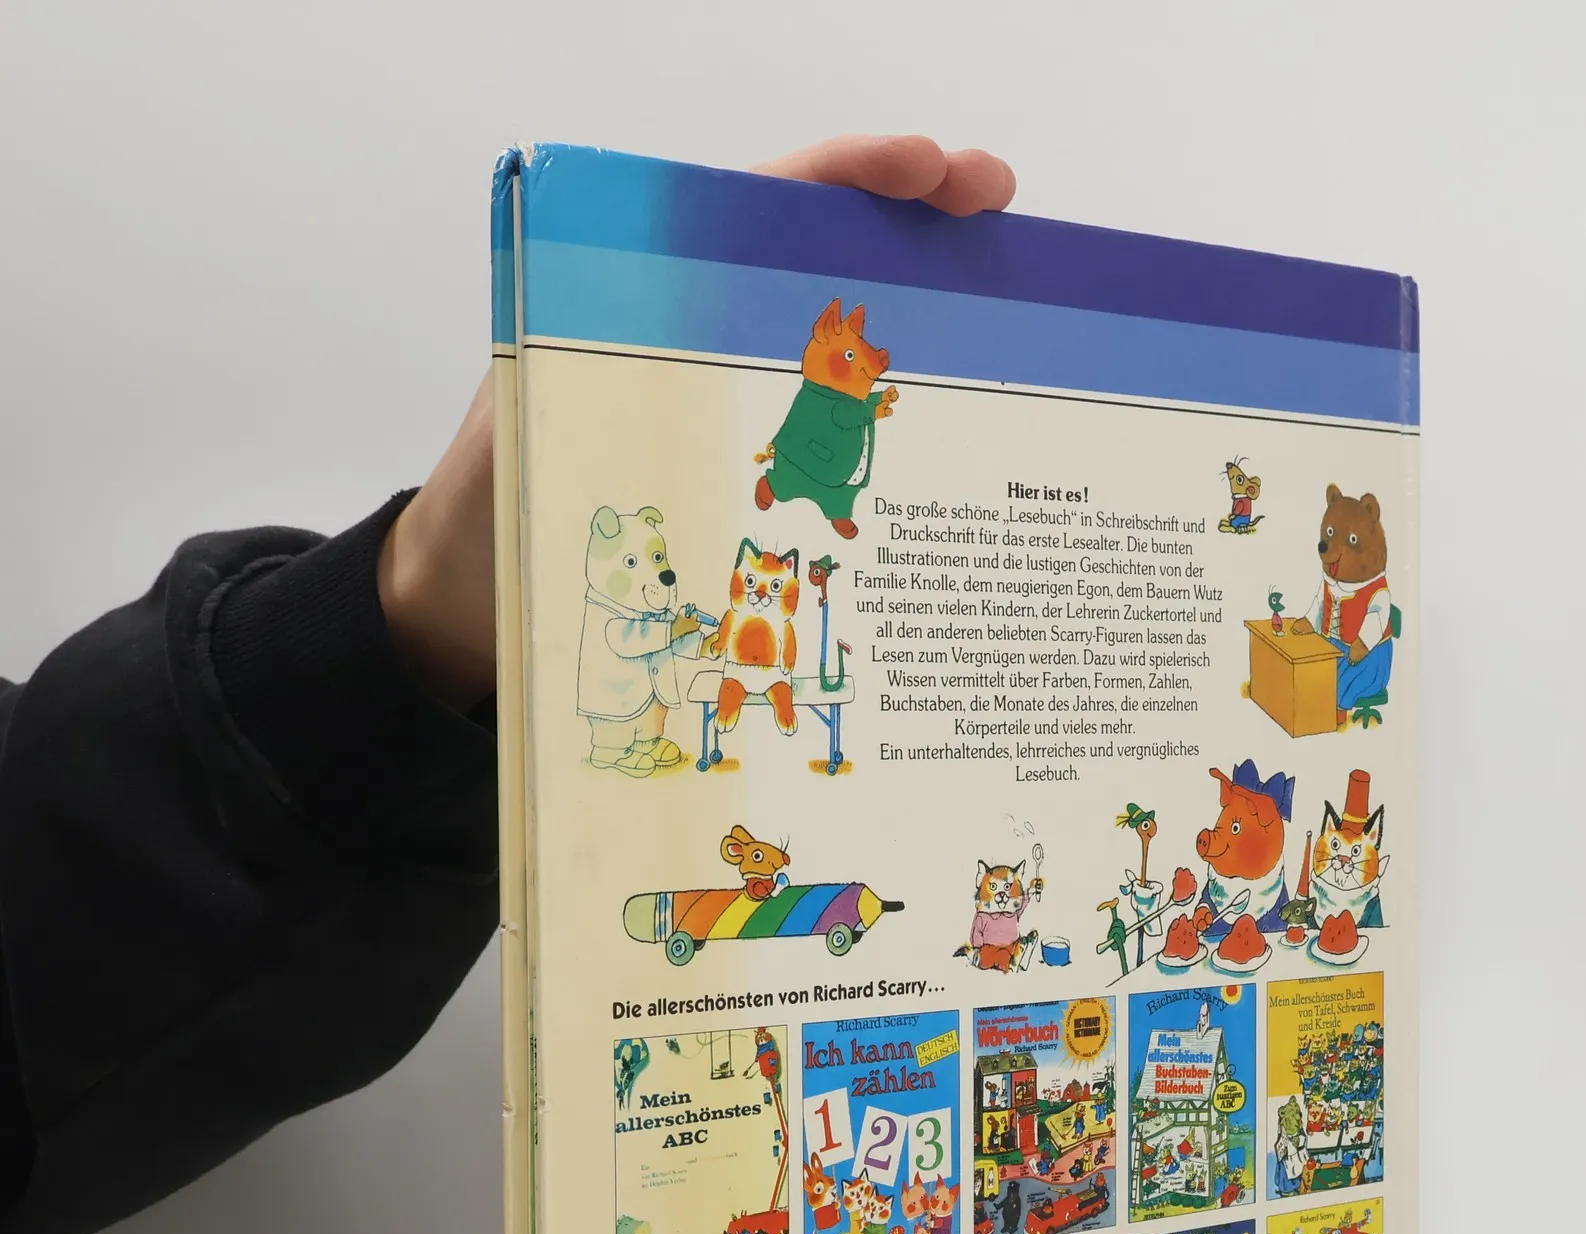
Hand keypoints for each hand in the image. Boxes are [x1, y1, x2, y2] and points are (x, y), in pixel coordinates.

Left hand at [379, 137, 1016, 710]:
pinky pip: (830, 440)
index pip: (760, 203)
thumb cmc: (487, 517)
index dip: (849, 176)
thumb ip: (578, 403)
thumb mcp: (527, 437)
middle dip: (915, 219)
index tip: (927, 170)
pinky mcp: (746, 475)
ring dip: (923, 321)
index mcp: (648, 301)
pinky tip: (948, 443)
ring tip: (1007, 305)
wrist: (470, 602)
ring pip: (842, 344)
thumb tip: (647, 407)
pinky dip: (889, 430)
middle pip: (825, 254)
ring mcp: (732, 405)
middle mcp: (702, 340)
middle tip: (995, 205)